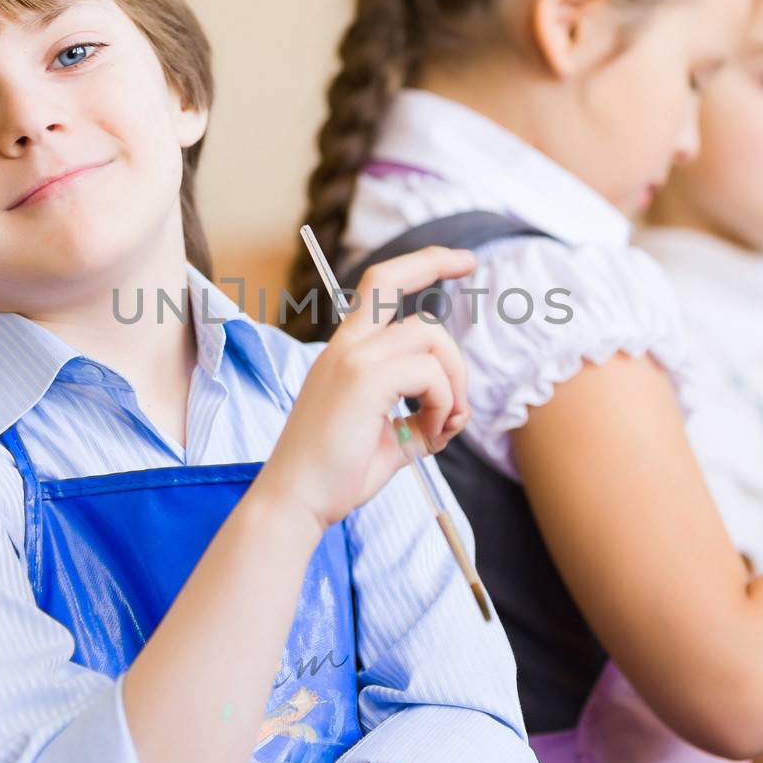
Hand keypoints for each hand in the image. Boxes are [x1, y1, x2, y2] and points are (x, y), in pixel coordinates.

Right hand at [260, 246, 475, 531]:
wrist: (296, 503)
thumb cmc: (335, 475)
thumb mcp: (387, 436)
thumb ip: (418, 414)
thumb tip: (456, 411)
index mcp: (344, 352)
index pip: (381, 285)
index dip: (426, 263)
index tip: (465, 260)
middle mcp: (345, 346)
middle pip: (404, 294)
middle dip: (448, 316)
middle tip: (458, 378)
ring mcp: (352, 359)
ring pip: (431, 338)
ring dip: (453, 384)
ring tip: (440, 424)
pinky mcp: (363, 379)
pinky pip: (429, 372)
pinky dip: (442, 402)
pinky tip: (427, 434)